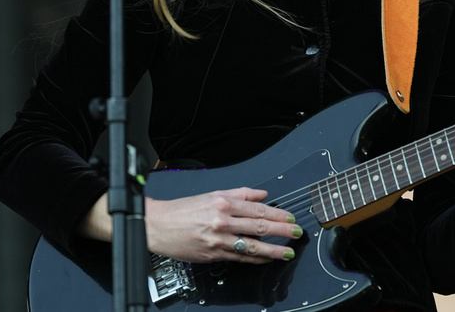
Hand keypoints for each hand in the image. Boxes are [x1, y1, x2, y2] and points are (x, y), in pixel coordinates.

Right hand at [144, 187, 300, 263]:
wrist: (157, 225)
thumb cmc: (182, 210)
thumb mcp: (213, 194)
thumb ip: (241, 194)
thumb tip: (262, 194)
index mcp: (224, 203)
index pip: (258, 209)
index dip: (278, 214)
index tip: (290, 217)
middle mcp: (222, 221)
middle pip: (259, 226)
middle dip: (282, 231)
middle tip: (296, 233)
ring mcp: (218, 240)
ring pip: (251, 245)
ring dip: (272, 249)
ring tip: (287, 251)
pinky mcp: (212, 255)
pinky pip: (238, 257)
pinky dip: (254, 259)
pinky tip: (265, 259)